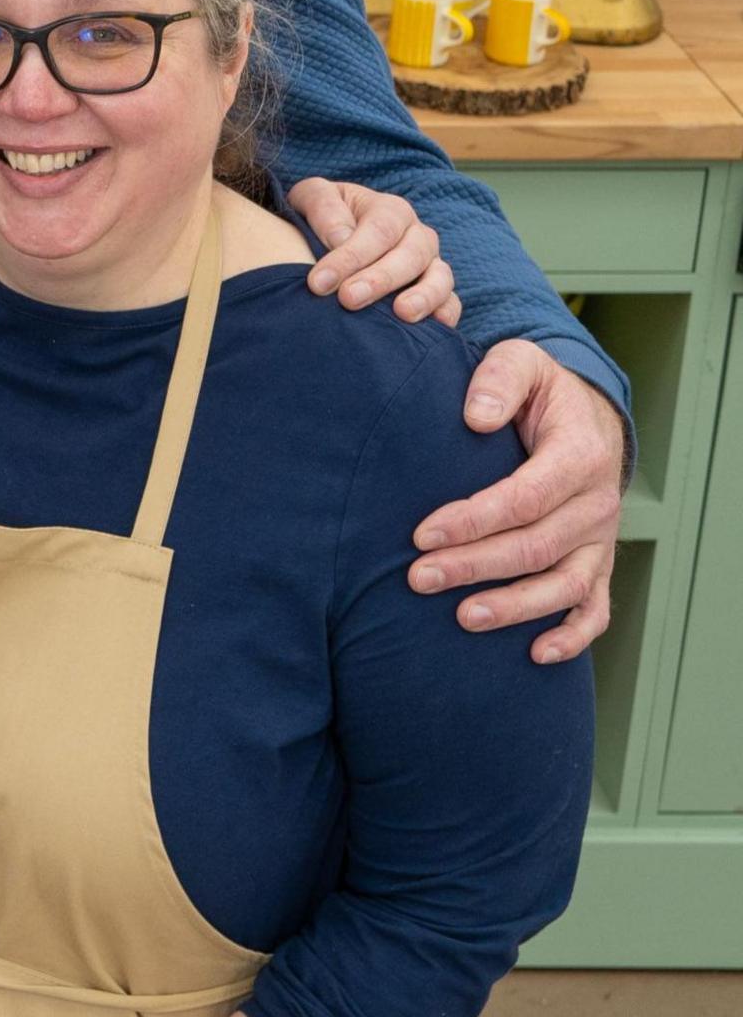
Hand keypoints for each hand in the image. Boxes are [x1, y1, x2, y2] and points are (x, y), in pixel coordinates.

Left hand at [287, 178, 454, 323]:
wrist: (330, 232)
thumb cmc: (322, 216)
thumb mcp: (313, 197)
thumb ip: (323, 209)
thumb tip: (340, 238)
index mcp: (390, 210)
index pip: (378, 230)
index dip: (350, 256)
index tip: (318, 282)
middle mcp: (417, 236)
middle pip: (410, 255)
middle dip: (379, 279)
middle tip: (348, 299)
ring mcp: (431, 264)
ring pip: (440, 278)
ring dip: (423, 297)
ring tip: (402, 313)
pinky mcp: (436, 292)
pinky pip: (450, 302)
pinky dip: (447, 314)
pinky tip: (436, 327)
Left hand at [414, 339, 621, 663]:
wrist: (585, 416)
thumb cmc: (539, 391)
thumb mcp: (521, 362)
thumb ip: (498, 379)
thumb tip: (476, 415)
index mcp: (579, 455)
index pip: (525, 497)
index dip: (473, 519)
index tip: (421, 533)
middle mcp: (596, 503)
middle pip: (536, 546)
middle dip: (474, 566)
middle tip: (418, 578)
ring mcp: (599, 539)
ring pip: (565, 584)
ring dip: (515, 607)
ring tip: (463, 619)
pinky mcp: (596, 563)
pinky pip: (595, 608)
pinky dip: (573, 636)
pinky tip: (536, 654)